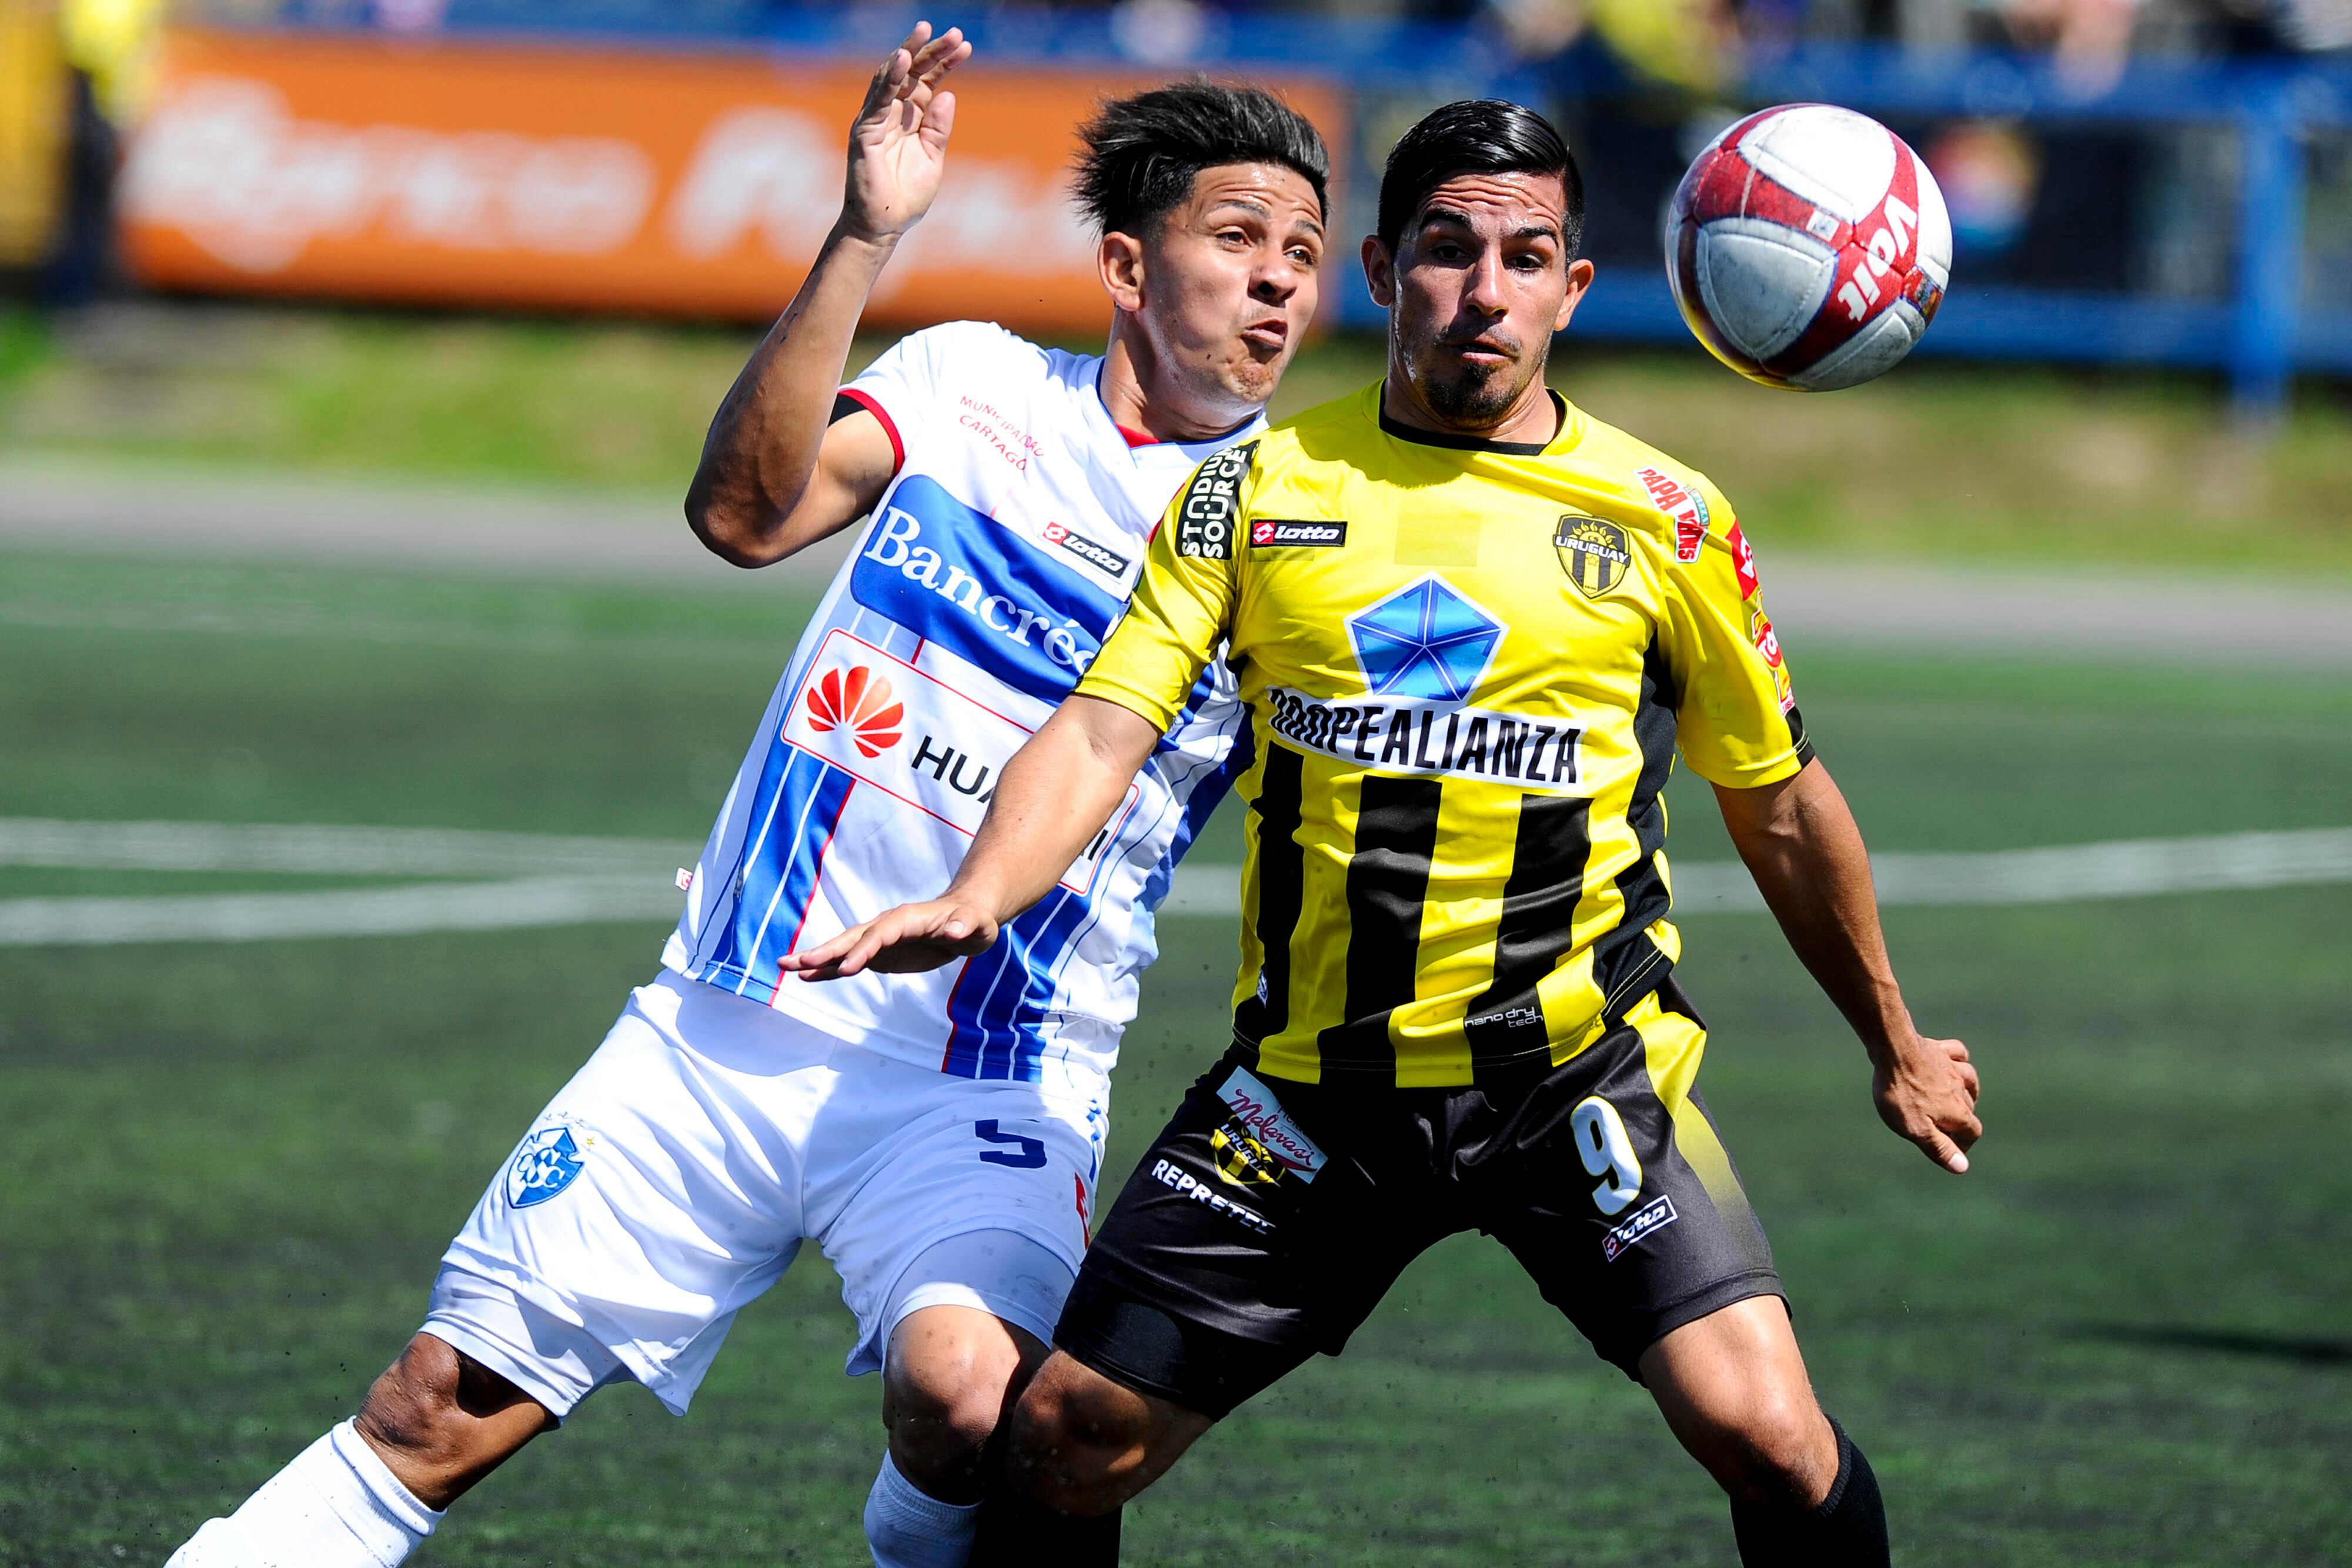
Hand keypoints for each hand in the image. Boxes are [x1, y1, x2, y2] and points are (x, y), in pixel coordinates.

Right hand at [779, 898, 998, 980]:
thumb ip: (964, 926)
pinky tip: (807, 977)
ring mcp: (880, 941)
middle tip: (795, 963)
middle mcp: (887, 927)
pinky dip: (829, 969)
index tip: (847, 968)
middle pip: (852, 938)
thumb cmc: (973, 922)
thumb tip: (955, 930)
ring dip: (817, 958)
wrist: (966, 920)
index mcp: (906, 919)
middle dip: (826, 951)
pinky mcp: (879, 954)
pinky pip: (850, 962)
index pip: (880, 935)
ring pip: (844, 948)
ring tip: (785, 966)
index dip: (863, 950)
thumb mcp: (976, 925)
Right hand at [840, 21, 971, 244]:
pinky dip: (890, 78)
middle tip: (955, 34)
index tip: (966, 46)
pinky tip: (903, 59)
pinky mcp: (864, 131)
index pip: (928, 81)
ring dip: (909, 53)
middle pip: (913, 73)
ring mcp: (876, 120)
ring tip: (925, 32)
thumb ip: (938, 128)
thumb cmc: (906, 197)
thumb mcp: (933, 159)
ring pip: (892, 77)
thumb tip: (948, 94)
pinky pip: (878, 99)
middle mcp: (893, 113)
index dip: (945, 63)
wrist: (884, 227)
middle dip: (932, 51)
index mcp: (911, 119)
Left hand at [1871, 1028, 1981, 1173]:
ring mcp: (1952, 1067)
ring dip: (1968, 1091)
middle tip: (1943, 1127)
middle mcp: (1961, 1090)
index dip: (1963, 1144)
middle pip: (1969, 1108)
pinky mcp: (1940, 1049)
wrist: (1894, 1051)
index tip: (1951, 1149)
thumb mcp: (1916, 1129)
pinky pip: (1959, 1055)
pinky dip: (1960, 1060)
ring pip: (1970, 1081)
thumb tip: (1962, 1167)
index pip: (1972, 1132)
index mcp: (1958, 1112)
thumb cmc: (1901, 1093)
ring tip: (1956, 1098)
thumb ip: (1939, 1148)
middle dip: (1960, 1120)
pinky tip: (1954, 1062)